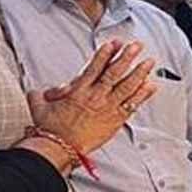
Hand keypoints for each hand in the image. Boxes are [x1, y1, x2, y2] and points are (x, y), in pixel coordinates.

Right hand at [29, 40, 156, 153]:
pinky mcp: (115, 120)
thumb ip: (44, 94)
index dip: (105, 54)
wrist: (59, 147)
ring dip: (139, 73)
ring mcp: (107, 108)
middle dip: (126, 57)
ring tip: (149, 62)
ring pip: (127, 87)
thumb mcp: (41, 106)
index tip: (114, 44)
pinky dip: (142, 95)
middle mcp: (95, 97)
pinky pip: (132, 105)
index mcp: (79, 90)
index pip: (94, 67)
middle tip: (136, 46)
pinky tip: (151, 86)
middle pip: (114, 73)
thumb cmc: (51, 129)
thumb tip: (43, 91)